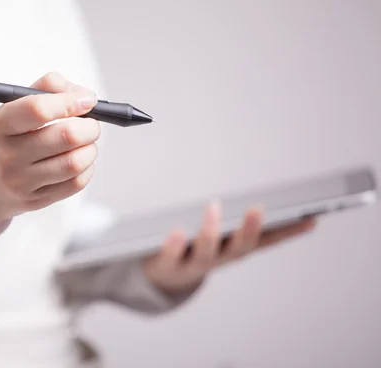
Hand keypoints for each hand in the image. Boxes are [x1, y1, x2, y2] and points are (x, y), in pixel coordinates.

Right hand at [0, 72, 99, 233]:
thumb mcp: (6, 108)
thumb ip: (43, 90)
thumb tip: (81, 94)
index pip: (38, 109)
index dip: (70, 102)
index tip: (87, 100)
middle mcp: (7, 155)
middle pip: (65, 136)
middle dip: (89, 126)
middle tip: (90, 123)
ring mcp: (21, 182)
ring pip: (75, 162)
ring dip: (90, 148)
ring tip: (85, 142)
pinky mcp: (34, 201)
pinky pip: (75, 184)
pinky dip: (87, 168)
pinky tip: (81, 160)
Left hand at [143, 202, 316, 294]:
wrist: (163, 277)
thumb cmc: (196, 247)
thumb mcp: (220, 234)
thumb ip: (240, 217)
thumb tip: (264, 196)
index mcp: (234, 248)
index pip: (268, 240)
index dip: (290, 231)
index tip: (310, 217)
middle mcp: (219, 257)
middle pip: (239, 248)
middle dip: (250, 230)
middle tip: (258, 209)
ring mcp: (194, 263)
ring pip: (206, 251)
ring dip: (212, 231)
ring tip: (214, 207)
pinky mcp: (168, 264)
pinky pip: (172, 255)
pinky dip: (175, 244)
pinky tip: (178, 231)